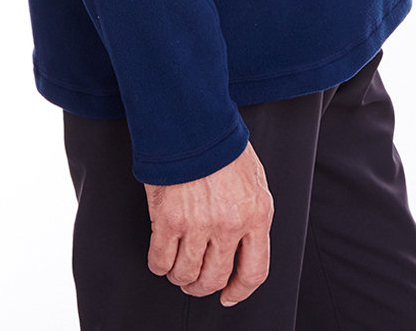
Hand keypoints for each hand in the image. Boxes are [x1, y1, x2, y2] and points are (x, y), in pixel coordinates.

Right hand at [144, 142, 273, 305]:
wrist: (193, 120)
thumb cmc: (221, 144)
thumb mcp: (253, 180)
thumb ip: (250, 215)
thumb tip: (242, 247)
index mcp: (256, 214)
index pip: (254, 272)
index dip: (239, 291)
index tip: (229, 296)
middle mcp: (229, 224)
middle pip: (215, 278)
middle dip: (202, 286)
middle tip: (195, 281)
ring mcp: (199, 224)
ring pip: (186, 274)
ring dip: (179, 276)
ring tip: (177, 268)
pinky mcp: (169, 219)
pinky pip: (160, 260)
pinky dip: (159, 265)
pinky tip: (161, 256)